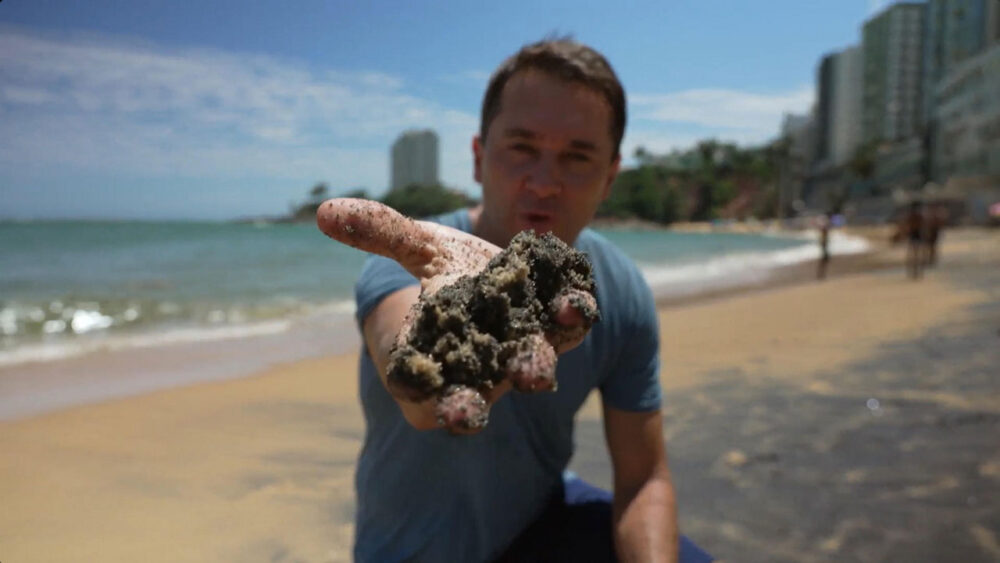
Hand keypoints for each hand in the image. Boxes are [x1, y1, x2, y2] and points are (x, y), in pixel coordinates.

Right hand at [316, 199, 595, 432]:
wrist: (512, 271)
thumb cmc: (451, 271)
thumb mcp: (419, 248)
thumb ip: (381, 232)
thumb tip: (325, 212)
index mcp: (433, 365)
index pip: (417, 390)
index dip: (412, 394)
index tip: (406, 397)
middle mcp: (479, 372)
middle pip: (470, 399)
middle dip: (466, 407)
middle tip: (464, 417)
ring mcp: (523, 355)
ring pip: (527, 369)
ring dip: (531, 367)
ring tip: (533, 369)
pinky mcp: (560, 328)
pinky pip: (569, 329)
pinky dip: (572, 317)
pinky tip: (573, 302)